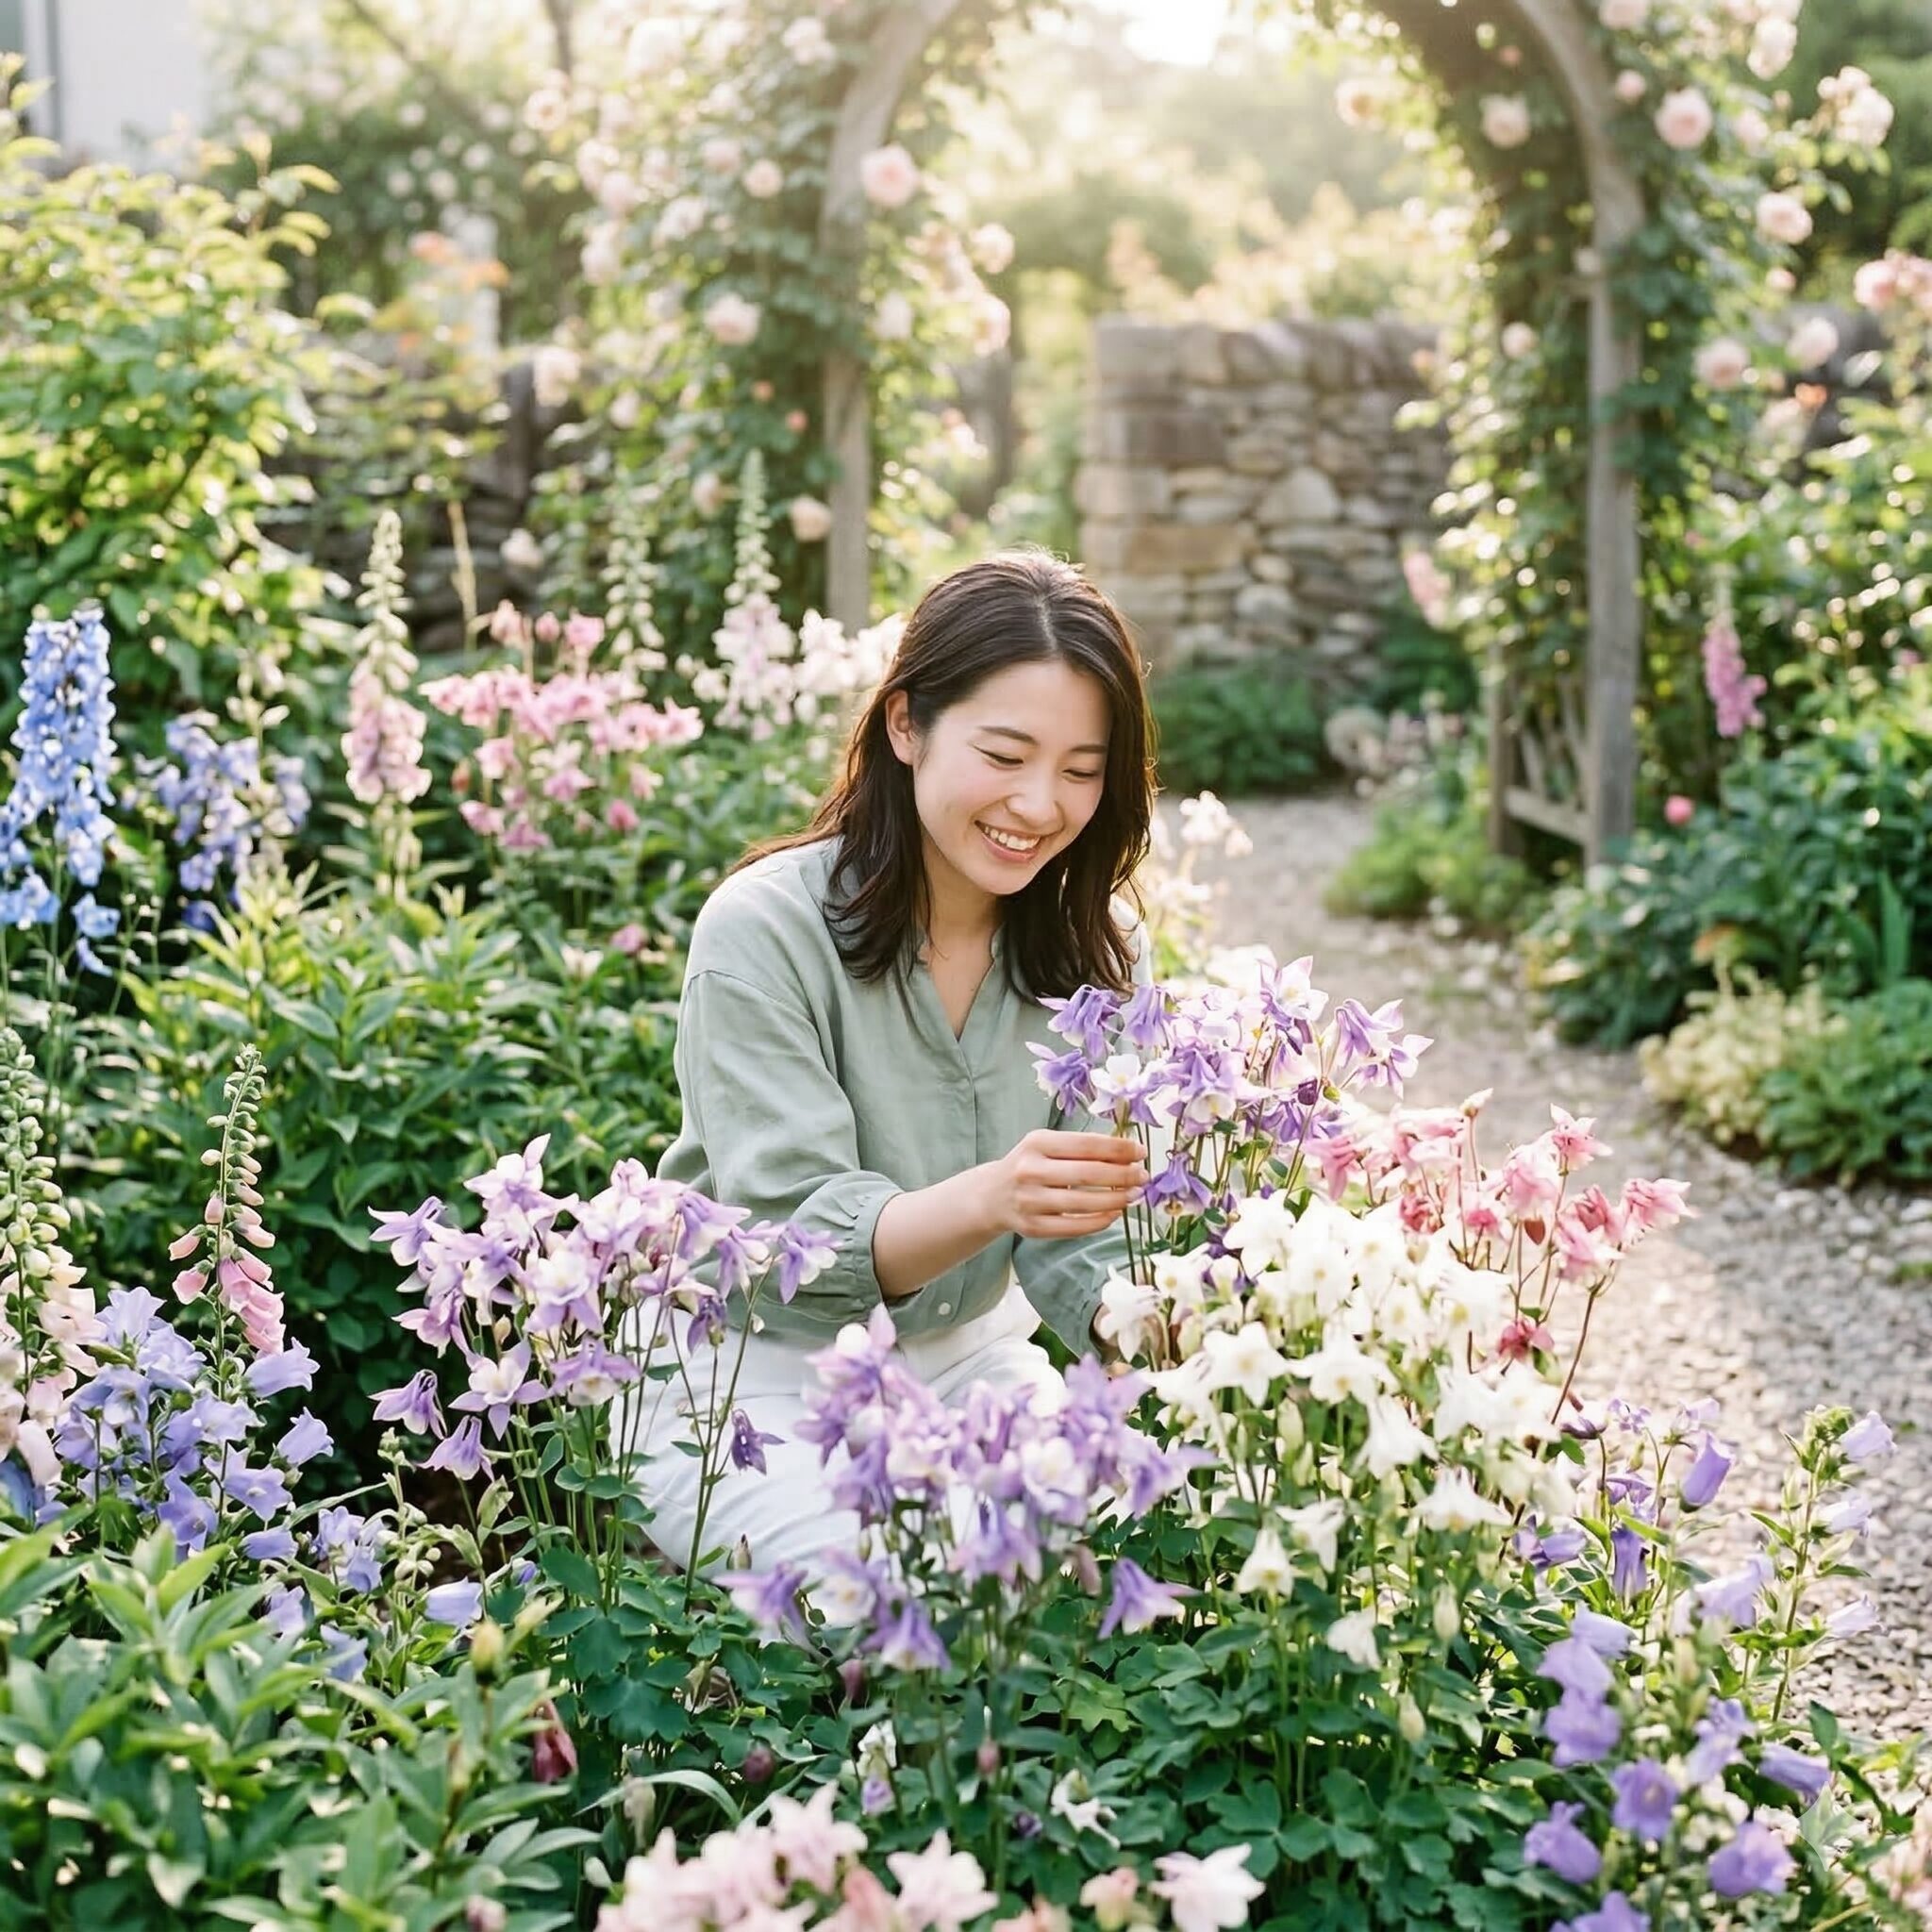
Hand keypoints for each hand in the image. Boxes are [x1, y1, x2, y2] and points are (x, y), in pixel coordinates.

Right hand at [989, 1129, 1145, 1240]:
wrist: (992, 1196)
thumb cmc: (1029, 1165)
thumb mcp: (1047, 1146)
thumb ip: (1081, 1148)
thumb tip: (1128, 1156)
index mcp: (1036, 1143)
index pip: (1086, 1145)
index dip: (1119, 1149)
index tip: (1141, 1152)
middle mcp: (1030, 1171)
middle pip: (1088, 1174)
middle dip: (1123, 1176)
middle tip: (1143, 1177)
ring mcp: (1030, 1201)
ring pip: (1084, 1203)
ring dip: (1116, 1200)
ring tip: (1133, 1195)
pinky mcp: (1032, 1228)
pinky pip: (1075, 1227)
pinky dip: (1100, 1222)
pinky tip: (1114, 1214)